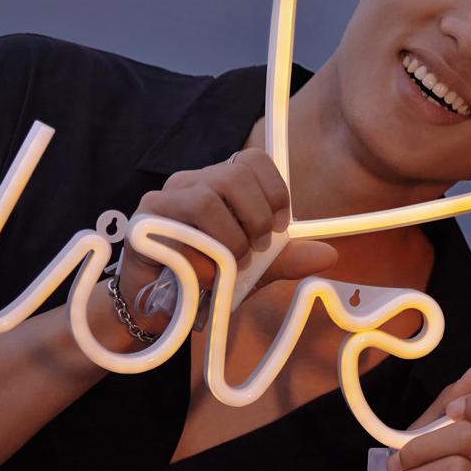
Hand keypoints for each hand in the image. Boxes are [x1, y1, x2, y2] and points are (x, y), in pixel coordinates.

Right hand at [118, 149, 336, 333]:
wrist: (161, 310)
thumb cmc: (208, 278)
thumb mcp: (254, 270)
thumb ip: (285, 259)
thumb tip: (328, 254)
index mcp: (219, 182)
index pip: (253, 160)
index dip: (275, 191)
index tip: (280, 228)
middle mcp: (191, 182)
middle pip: (233, 176)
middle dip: (255, 218)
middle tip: (255, 252)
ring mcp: (162, 200)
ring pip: (205, 200)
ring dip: (229, 241)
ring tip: (231, 267)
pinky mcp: (142, 226)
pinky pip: (178, 234)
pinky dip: (201, 262)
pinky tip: (205, 279)